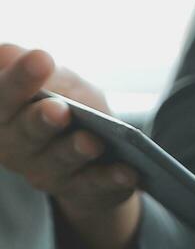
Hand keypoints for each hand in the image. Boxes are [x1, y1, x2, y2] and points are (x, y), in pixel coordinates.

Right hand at [0, 45, 140, 248]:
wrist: (98, 150)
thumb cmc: (71, 104)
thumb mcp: (59, 80)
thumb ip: (39, 69)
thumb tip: (17, 56)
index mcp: (3, 113)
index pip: (3, 95)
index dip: (19, 79)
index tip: (41, 58)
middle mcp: (16, 145)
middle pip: (25, 131)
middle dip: (42, 119)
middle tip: (58, 109)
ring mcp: (45, 172)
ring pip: (59, 161)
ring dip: (75, 151)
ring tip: (91, 141)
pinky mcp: (80, 191)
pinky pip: (95, 185)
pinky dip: (111, 178)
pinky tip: (128, 171)